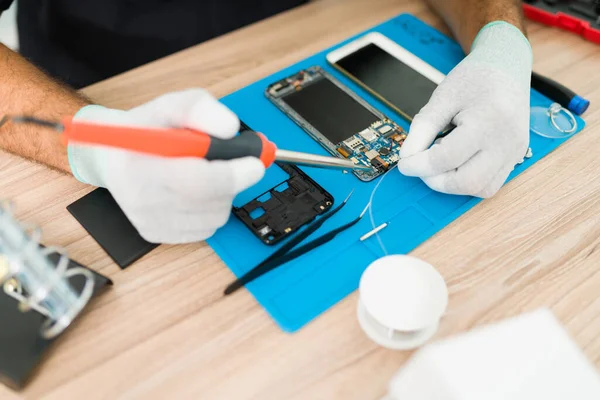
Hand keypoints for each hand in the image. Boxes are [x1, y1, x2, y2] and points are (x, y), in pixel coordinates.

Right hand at [68, 89, 264, 243]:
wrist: (112, 154)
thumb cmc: (146, 128)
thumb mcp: (172, 105)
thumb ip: (200, 109)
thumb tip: (229, 128)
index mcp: (138, 163)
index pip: (196, 181)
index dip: (231, 174)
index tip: (254, 164)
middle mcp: (140, 199)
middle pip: (209, 202)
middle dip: (233, 181)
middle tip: (238, 164)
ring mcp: (148, 221)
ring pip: (213, 217)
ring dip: (223, 195)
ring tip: (208, 173)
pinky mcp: (156, 235)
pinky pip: (204, 228)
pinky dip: (211, 209)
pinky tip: (198, 191)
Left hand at [398, 22, 531, 197]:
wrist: (506, 66)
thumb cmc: (475, 78)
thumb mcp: (441, 97)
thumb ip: (422, 128)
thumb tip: (407, 156)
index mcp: (488, 121)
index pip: (447, 158)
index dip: (420, 165)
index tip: (405, 163)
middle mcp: (507, 141)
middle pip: (467, 182)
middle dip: (437, 180)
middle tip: (422, 165)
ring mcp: (515, 151)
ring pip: (481, 189)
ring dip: (453, 183)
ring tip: (441, 159)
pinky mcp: (516, 157)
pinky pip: (490, 183)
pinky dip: (468, 180)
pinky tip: (457, 161)